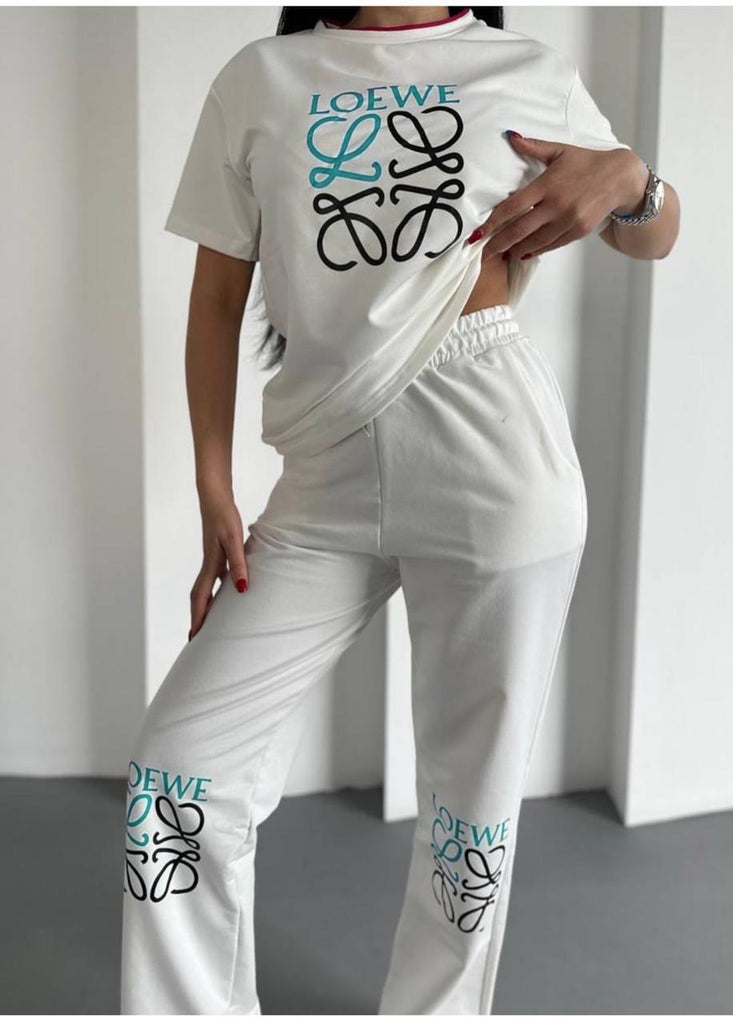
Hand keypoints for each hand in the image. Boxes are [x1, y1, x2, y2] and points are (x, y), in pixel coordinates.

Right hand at [189, 484, 248, 639]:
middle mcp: (209, 565)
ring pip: (205, 589)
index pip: (201, 597)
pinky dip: (215, 592)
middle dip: (197, 617)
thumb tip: (241, 590)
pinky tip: (226, 594)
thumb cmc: (224, 516)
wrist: (215, 496)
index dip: (198, 617)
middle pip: (199, 597)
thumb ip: (238, 564)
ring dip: (205, 606)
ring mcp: (212, 559)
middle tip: (196, 638)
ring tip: (209, 623)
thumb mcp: (235, 540)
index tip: (195, 637)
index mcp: (211, 565)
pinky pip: (214, 579)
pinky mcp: (217, 552)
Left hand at [469, 133, 647, 260]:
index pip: (513, 207)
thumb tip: (510, 136)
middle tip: (482, 254)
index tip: (478, 234)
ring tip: (499, 255)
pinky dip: (535, 250)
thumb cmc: (587, 163)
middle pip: (520, 230)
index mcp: (547, 184)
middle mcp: (556, 205)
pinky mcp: (578, 231)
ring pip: (535, 242)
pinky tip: (522, 253)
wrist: (620, 177)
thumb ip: (534, 146)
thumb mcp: (560, 151)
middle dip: (498, 244)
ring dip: (514, 250)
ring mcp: (568, 220)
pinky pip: (551, 245)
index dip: (493, 223)